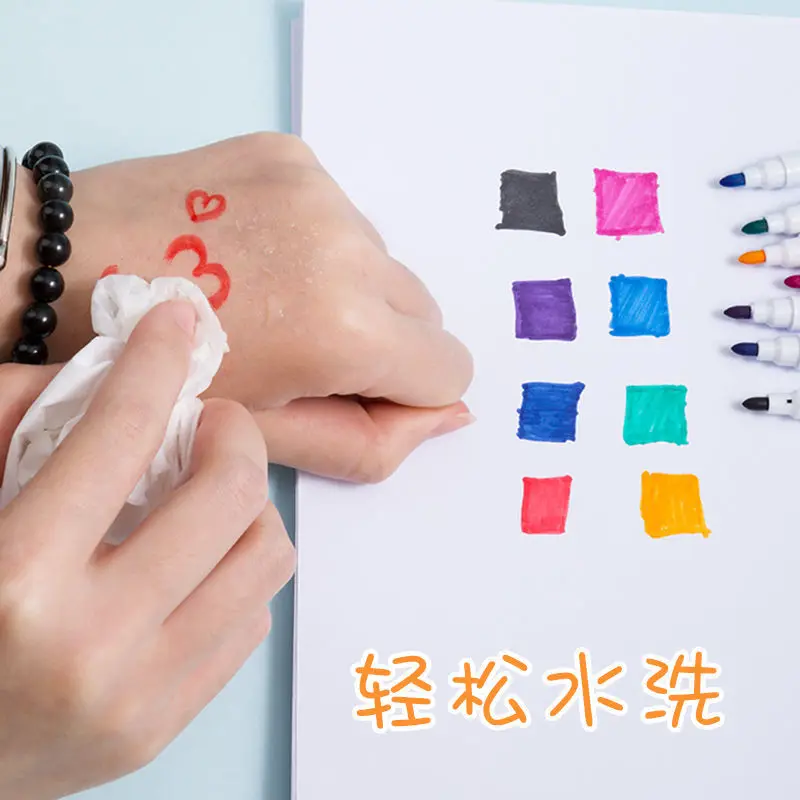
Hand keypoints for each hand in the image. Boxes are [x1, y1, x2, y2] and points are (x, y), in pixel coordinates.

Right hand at [0, 301, 294, 799]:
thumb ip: (16, 425)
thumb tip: (113, 368)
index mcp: (17, 580)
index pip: (117, 436)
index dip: (154, 360)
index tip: (174, 322)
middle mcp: (91, 645)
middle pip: (229, 495)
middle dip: (232, 434)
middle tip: (207, 424)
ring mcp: (140, 696)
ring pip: (265, 556)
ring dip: (247, 505)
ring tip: (207, 495)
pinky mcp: (164, 725)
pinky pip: (252, 619)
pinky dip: (235, 571)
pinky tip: (194, 562)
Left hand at [2, 133, 474, 481]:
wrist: (66, 272)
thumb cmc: (161, 375)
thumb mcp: (269, 436)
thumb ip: (373, 442)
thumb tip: (453, 414)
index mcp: (344, 329)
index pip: (449, 367)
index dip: (405, 391)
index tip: (351, 389)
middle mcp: (348, 248)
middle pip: (426, 312)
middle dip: (382, 341)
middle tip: (306, 351)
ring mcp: (321, 192)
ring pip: (386, 264)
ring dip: (351, 291)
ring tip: (273, 301)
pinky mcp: (294, 157)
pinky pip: (347, 218)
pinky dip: (319, 246)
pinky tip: (260, 258)